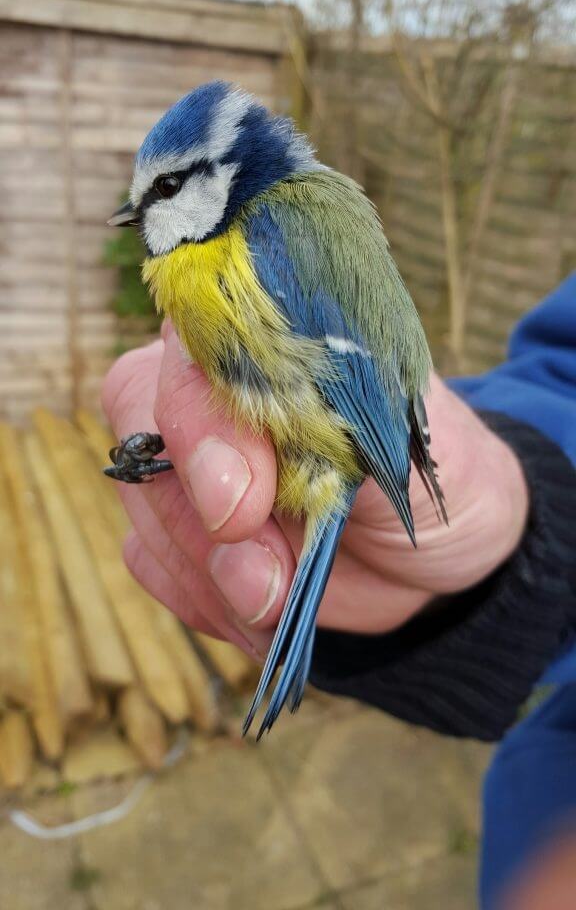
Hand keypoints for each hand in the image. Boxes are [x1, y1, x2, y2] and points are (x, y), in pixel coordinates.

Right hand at [102, 323, 528, 660]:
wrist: (433, 557)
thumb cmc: (425, 480)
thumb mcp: (408, 451)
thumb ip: (329, 448)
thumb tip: (239, 496)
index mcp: (272, 343)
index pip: (196, 350)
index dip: (204, 426)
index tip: (246, 503)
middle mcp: (215, 390)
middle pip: (145, 425)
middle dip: (197, 518)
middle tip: (263, 581)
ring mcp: (190, 461)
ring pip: (145, 504)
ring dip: (207, 572)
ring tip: (279, 597)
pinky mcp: (183, 528)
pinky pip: (151, 561)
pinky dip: (203, 600)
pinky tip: (262, 611)